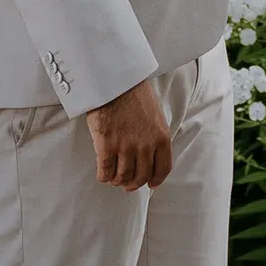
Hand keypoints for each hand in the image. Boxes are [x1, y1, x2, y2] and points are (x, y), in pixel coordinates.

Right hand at [86, 77, 171, 191]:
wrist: (115, 81)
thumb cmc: (134, 93)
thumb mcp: (155, 114)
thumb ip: (155, 134)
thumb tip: (151, 151)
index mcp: (161, 137)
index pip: (163, 168)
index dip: (156, 180)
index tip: (150, 184)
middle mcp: (146, 146)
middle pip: (141, 177)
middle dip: (133, 184)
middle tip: (126, 183)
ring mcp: (126, 147)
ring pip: (123, 177)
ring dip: (117, 180)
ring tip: (113, 177)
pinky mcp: (106, 146)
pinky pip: (105, 172)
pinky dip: (104, 176)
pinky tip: (103, 173)